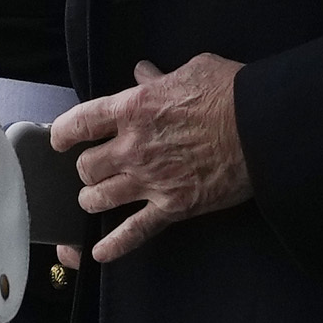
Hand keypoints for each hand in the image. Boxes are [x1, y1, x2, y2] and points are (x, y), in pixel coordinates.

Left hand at [49, 55, 252, 262]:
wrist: (263, 128)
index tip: (60, 139)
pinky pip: (134, 232)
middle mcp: (133, 147)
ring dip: (93, 199)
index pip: (79, 123)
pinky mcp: (172, 207)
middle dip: (86, 168)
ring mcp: (150, 181)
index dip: (62, 133)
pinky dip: (114, 245)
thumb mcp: (191, 70)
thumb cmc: (230, 93)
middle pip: (85, 167)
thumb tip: (144, 73)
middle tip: (94, 169)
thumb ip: (159, 77)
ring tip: (95, 198)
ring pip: (98, 199)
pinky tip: (100, 252)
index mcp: (132, 109)